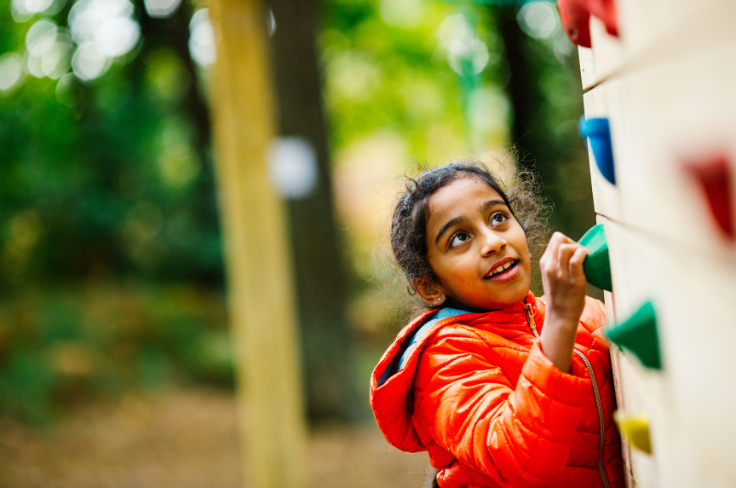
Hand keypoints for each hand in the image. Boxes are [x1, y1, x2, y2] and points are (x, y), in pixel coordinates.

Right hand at [538, 232, 589, 371]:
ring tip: (585, 257)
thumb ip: (556, 263)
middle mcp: (550, 266)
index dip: (567, 241)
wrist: (560, 316)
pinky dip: (584, 254)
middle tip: (581, 253)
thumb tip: (570, 249)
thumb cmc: (560, 296)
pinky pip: (577, 259)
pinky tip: (589, 259)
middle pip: (560, 238)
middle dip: (573, 242)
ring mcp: (561, 273)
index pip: (555, 239)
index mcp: (545, 263)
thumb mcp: (551, 276)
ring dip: (579, 248)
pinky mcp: (574, 280)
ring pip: (567, 247)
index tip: (574, 251)